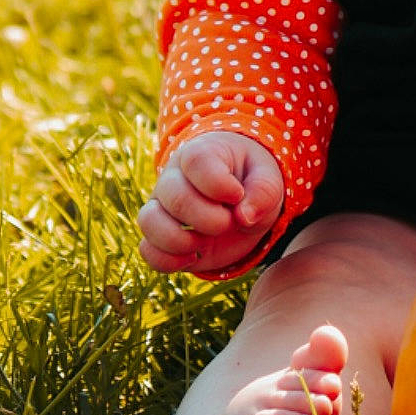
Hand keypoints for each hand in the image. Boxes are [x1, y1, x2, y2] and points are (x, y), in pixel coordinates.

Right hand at [139, 131, 284, 275]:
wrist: (240, 200)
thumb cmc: (252, 182)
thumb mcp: (268, 179)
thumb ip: (264, 192)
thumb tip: (244, 217)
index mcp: (202, 153)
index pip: (196, 161)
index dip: (219, 184)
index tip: (238, 195)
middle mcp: (173, 177)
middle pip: (175, 196)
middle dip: (209, 219)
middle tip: (230, 222)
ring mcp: (162, 207)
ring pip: (149, 222)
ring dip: (180, 241)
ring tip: (206, 242)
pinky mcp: (159, 236)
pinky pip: (147, 250)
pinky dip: (168, 261)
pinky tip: (194, 257)